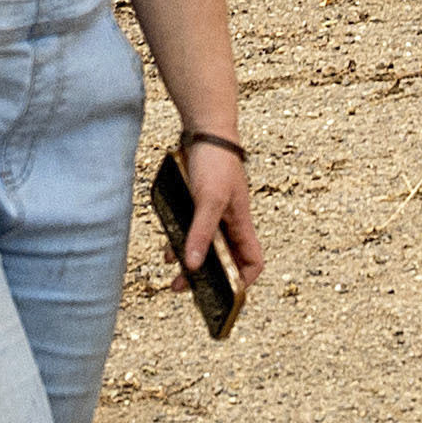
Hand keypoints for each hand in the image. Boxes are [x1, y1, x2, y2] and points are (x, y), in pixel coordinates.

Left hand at [173, 137, 259, 295]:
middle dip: (210, 279)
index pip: (253, 261)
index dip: (245, 279)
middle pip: (226, 260)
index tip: (227, 293)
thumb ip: (202, 233)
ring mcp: (215, 213)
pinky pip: (191, 232)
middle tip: (189, 291)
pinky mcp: (199, 204)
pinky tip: (168, 249)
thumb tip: (192, 266)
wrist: (205, 130)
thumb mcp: (209, 200)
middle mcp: (230, 222)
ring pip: (207, 248)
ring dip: (192, 265)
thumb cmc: (216, 162)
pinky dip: (181, 244)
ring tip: (175, 279)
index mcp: (241, 224)